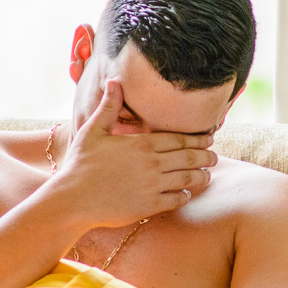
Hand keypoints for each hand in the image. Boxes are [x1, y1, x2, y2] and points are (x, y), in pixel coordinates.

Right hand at [51, 81, 216, 228]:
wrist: (72, 200)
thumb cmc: (80, 164)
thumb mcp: (92, 131)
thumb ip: (108, 107)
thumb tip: (114, 81)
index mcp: (142, 144)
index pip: (179, 139)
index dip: (198, 139)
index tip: (209, 139)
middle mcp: (153, 164)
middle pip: (190, 158)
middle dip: (206, 157)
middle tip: (215, 157)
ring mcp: (153, 186)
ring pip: (188, 179)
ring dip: (201, 176)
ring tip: (207, 175)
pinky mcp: (149, 206)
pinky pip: (177, 200)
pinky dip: (186, 196)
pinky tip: (187, 194)